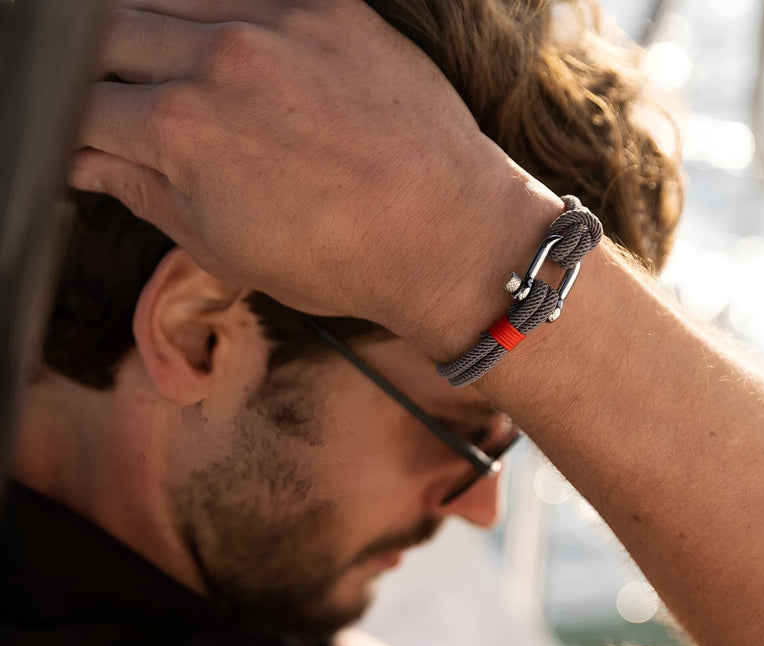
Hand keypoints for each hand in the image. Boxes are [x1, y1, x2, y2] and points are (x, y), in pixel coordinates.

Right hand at [72, 0, 548, 340]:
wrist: (443, 235)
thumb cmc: (341, 259)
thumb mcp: (226, 248)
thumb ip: (148, 194)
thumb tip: (96, 163)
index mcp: (183, 132)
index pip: (85, 110)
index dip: (78, 134)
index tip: (91, 145)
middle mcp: (219, 61)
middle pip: (108, 39)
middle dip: (100, 78)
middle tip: (124, 110)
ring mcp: (276, 23)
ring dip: (150, 34)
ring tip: (174, 78)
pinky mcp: (327, 5)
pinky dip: (215, 14)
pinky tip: (226, 49)